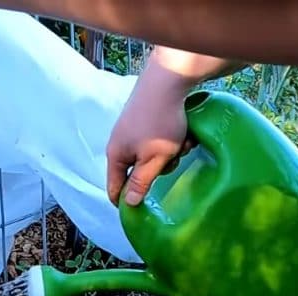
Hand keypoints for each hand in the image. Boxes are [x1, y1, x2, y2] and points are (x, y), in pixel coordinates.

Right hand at [105, 47, 243, 205]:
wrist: (165, 81)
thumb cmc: (160, 123)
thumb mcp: (154, 158)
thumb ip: (142, 182)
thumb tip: (129, 203)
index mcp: (116, 156)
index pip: (114, 188)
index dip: (127, 201)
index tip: (143, 210)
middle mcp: (119, 143)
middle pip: (136, 170)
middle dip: (157, 170)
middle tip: (174, 160)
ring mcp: (130, 130)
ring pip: (149, 154)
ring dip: (167, 153)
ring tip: (182, 142)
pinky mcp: (142, 119)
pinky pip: (154, 139)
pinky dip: (169, 139)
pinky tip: (181, 132)